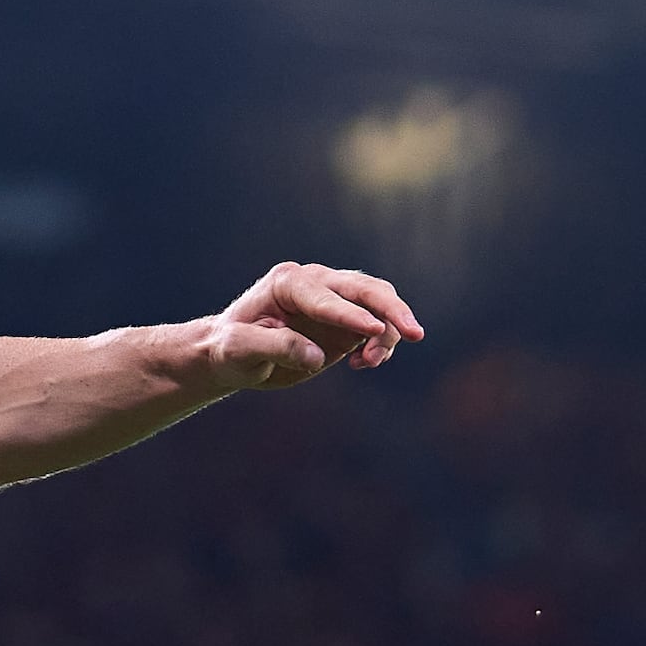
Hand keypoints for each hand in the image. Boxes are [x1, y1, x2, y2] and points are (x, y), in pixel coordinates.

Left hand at [194, 261, 421, 389]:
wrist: (232, 354)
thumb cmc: (229, 349)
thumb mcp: (239, 351)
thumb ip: (276, 348)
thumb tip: (317, 356)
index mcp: (287, 282)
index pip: (325, 298)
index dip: (350, 315)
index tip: (373, 331)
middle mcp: (314, 282)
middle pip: (364, 288)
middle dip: (392, 310)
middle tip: (416, 334)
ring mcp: (333, 299)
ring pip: (378, 303)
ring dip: (387, 332)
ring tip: (370, 363)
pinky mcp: (345, 321)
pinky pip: (377, 325)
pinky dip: (382, 343)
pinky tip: (364, 363)